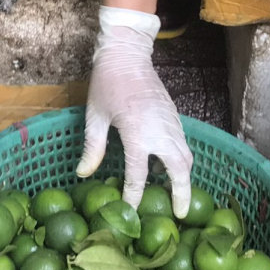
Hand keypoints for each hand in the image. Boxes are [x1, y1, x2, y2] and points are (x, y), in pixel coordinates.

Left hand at [77, 7, 194, 215]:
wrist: (127, 54)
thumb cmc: (106, 83)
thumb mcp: (95, 116)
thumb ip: (92, 147)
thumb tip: (83, 174)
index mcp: (138, 133)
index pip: (139, 175)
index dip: (134, 197)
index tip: (131, 214)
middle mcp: (161, 131)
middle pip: (180, 170)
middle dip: (182, 194)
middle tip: (179, 215)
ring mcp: (172, 123)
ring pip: (186, 157)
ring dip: (184, 178)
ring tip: (176, 196)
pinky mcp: (176, 117)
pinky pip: (183, 144)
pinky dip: (181, 160)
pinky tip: (168, 169)